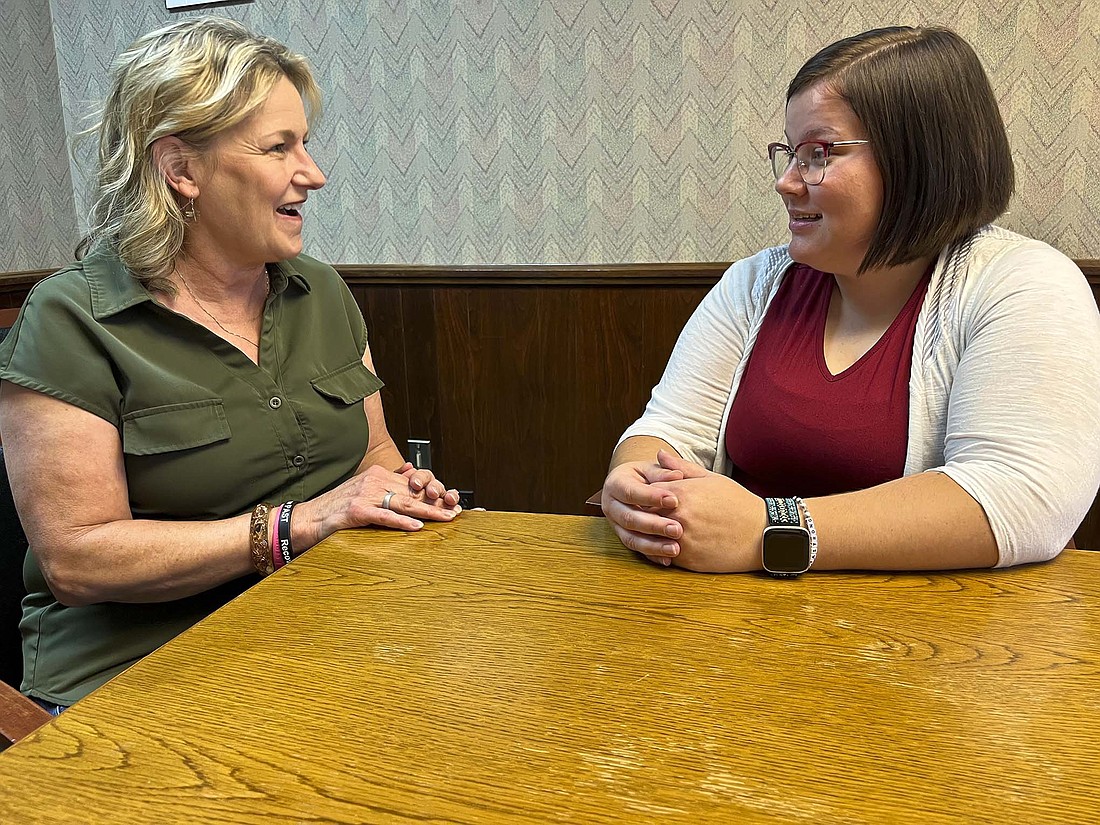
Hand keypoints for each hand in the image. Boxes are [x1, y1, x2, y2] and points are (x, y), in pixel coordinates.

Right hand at [294, 464, 461, 550]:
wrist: (307, 518)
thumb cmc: (336, 508)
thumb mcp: (364, 490)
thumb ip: (387, 483)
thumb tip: (411, 472)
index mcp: (377, 475)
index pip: (413, 483)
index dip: (434, 492)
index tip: (450, 502)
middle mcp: (373, 481)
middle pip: (412, 492)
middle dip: (436, 502)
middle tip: (456, 511)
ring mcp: (364, 495)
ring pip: (403, 503)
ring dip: (427, 511)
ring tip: (445, 517)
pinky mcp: (356, 511)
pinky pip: (384, 516)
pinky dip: (401, 522)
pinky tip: (416, 526)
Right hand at [601, 456, 686, 565]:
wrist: (634, 484)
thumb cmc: (646, 475)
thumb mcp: (652, 468)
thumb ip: (664, 471)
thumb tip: (677, 475)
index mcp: (616, 484)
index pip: (631, 492)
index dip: (651, 497)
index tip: (674, 501)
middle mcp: (611, 506)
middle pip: (629, 518)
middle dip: (654, 526)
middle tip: (677, 529)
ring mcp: (615, 524)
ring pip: (630, 539)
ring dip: (653, 546)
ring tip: (675, 548)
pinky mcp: (624, 537)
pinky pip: (636, 550)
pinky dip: (652, 556)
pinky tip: (667, 559)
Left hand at [650, 451, 764, 572]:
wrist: (762, 533)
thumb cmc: (737, 502)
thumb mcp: (710, 478)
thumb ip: (680, 468)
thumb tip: (659, 454)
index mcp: (681, 493)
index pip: (645, 492)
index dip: (644, 494)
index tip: (648, 497)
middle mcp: (678, 516)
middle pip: (644, 515)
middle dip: (645, 514)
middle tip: (648, 515)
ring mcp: (682, 539)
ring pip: (652, 537)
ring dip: (652, 534)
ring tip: (658, 531)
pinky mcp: (688, 559)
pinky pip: (664, 555)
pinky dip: (663, 550)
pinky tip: (670, 544)